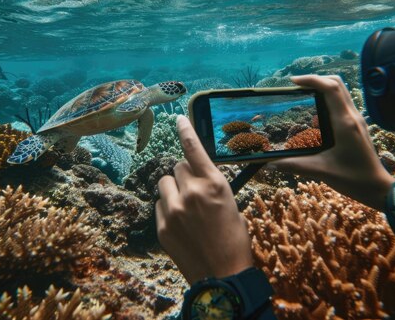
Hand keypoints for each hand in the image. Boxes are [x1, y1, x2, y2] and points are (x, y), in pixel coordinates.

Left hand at [155, 115, 253, 283]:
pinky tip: (181, 224)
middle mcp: (192, 192)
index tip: (176, 118)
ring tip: (186, 208)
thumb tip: (197, 176)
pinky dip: (167, 209)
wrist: (223, 275)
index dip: (185, 130)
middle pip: (177, 167)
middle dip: (185, 175)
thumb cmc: (235, 240)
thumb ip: (211, 186)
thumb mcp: (231, 204)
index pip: (194, 148)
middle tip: (196, 193)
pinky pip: (159, 205)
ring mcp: (174, 209)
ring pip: (164, 183)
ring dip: (173, 190)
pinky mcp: (162, 226)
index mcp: (214, 184)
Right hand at [267, 75, 394, 210]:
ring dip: (323, 87)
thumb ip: (294, 165)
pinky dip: (328, 99)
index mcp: (344, 123)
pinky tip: (315, 113)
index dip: (312, 79)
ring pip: (341, 91)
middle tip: (297, 86)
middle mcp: (352, 116)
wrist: (378, 188)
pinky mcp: (357, 126)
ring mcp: (357, 120)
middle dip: (316, 79)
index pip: (330, 88)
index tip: (293, 81)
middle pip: (337, 83)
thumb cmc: (354, 179)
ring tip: (304, 95)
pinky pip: (342, 103)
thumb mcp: (321, 171)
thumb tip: (270, 164)